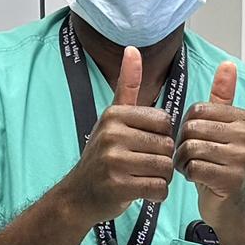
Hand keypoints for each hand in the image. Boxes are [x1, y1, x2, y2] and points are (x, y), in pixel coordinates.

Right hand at [60, 45, 174, 222]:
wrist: (78, 195)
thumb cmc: (102, 156)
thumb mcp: (112, 118)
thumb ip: (127, 85)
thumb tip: (132, 49)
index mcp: (115, 114)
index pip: (164, 122)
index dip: (160, 137)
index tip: (143, 145)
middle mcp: (112, 134)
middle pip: (166, 146)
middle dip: (161, 160)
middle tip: (141, 166)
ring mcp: (113, 160)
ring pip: (165, 167)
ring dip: (160, 177)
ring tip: (141, 177)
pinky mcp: (118, 186)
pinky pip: (159, 188)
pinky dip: (157, 194)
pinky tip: (142, 191)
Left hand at [175, 60, 244, 226]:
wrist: (229, 205)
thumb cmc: (218, 163)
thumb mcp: (219, 128)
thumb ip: (222, 97)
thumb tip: (228, 64)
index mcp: (243, 118)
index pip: (197, 109)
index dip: (187, 126)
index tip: (197, 139)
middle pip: (192, 128)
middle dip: (183, 145)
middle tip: (192, 156)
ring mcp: (242, 158)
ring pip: (191, 148)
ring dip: (183, 160)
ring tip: (193, 167)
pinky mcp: (232, 179)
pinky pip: (193, 167)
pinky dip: (188, 174)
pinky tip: (196, 178)